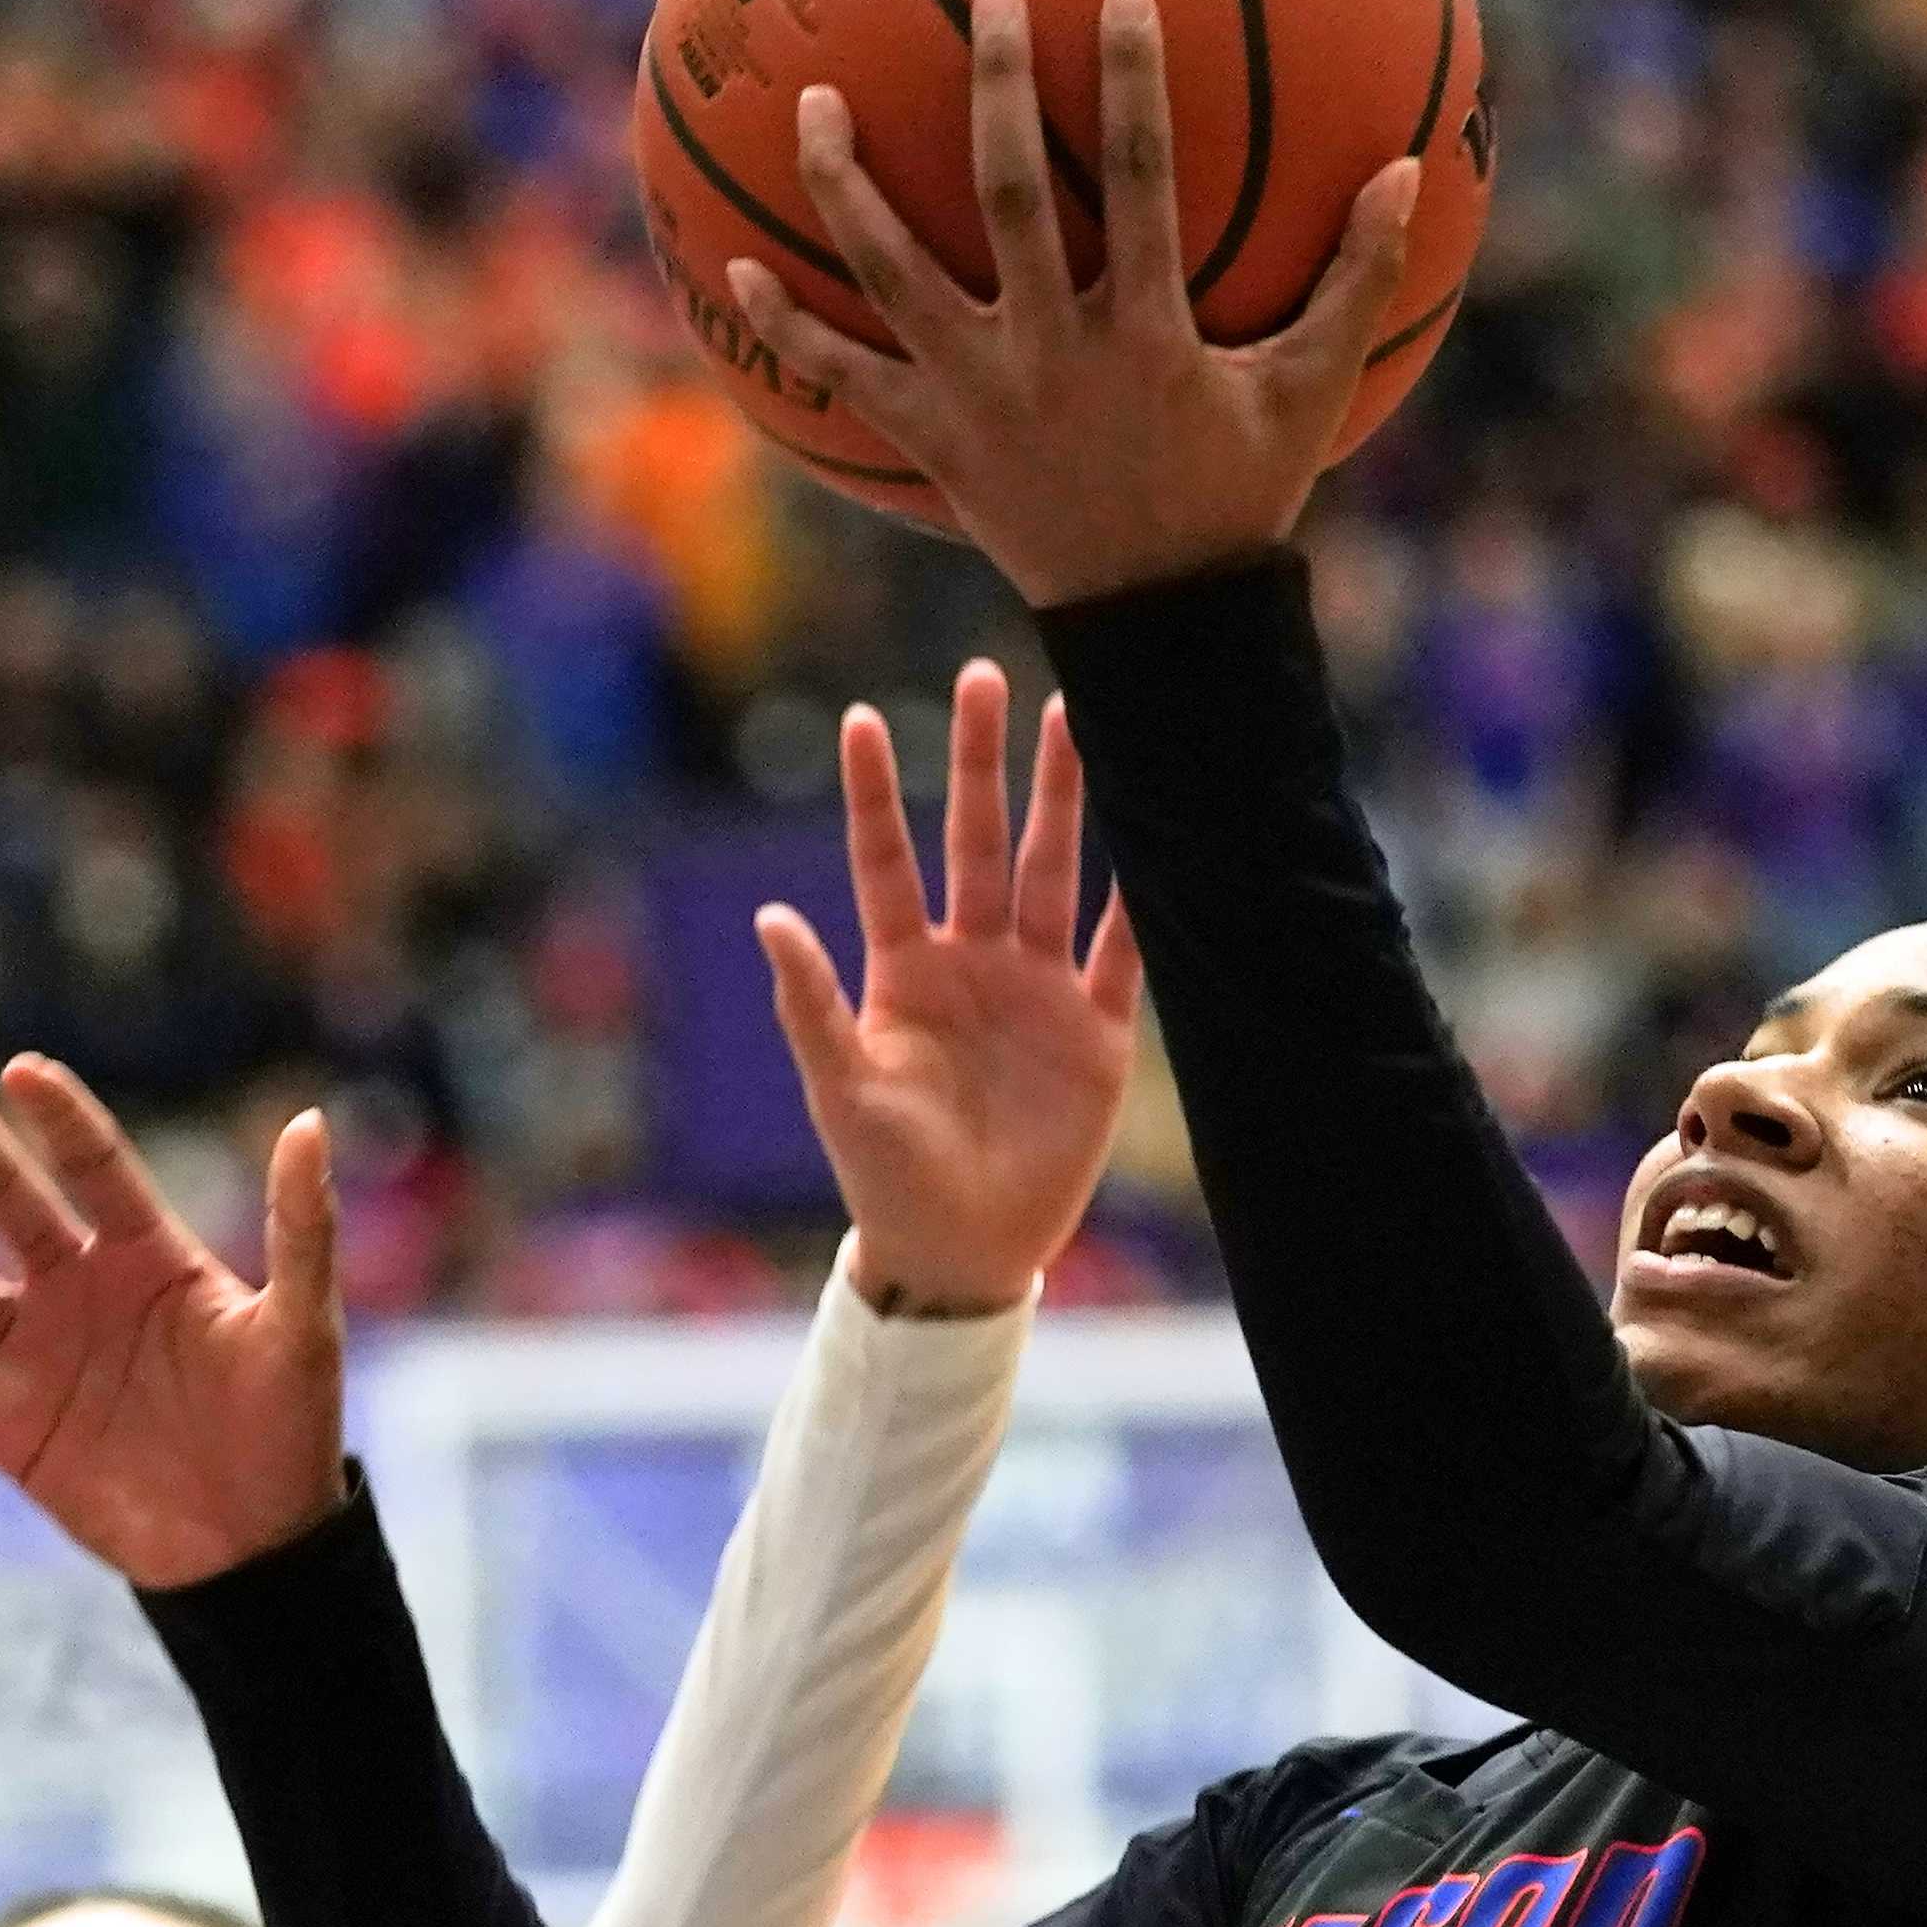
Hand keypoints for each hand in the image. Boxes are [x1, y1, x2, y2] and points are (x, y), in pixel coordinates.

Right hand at [0, 1024, 345, 1591]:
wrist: (253, 1546)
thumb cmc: (290, 1429)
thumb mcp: (302, 1328)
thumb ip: (301, 1229)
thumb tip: (313, 1121)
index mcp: (148, 1256)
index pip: (96, 1167)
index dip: (63, 1120)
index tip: (23, 1071)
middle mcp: (75, 1288)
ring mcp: (30, 1356)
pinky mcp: (1, 1428)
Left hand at [725, 0, 1421, 609]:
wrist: (1156, 624)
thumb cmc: (1234, 497)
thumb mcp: (1307, 392)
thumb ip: (1356, 280)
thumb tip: (1414, 171)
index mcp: (1146, 331)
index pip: (1145, 179)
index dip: (1131, 84)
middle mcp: (1052, 353)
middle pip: (1012, 199)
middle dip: (996, 91)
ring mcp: (979, 397)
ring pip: (898, 276)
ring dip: (848, 191)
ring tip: (812, 108)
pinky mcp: (930, 441)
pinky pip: (842, 381)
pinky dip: (786, 331)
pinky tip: (735, 274)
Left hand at [762, 660, 1138, 1312]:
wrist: (959, 1251)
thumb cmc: (885, 1173)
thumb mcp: (841, 1088)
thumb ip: (811, 1003)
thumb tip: (768, 917)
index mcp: (903, 970)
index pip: (887, 861)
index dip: (877, 794)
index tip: (861, 719)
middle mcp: (974, 963)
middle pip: (982, 842)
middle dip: (986, 762)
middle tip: (987, 675)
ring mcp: (1038, 991)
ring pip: (1056, 872)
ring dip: (1067, 800)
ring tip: (1077, 717)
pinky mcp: (1096, 1033)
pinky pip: (1122, 952)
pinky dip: (1139, 899)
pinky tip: (1158, 833)